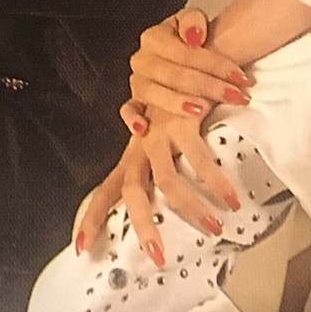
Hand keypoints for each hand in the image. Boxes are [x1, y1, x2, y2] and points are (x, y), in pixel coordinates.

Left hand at [72, 105, 238, 268]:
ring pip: (166, 181)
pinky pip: (200, 160)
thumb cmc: (182, 100)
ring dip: (191, 207)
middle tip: (157, 255)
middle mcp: (141, 144)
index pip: (107, 189)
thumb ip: (164, 166)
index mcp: (134, 153)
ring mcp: (160, 132)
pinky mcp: (183, 121)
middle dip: (142, 225)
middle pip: (131, 191)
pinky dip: (216, 181)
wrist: (194, 56)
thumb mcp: (165, 136)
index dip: (92, 217)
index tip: (80, 247)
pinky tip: (230, 196)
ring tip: (214, 225)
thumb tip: (171, 206)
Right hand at [127, 8, 252, 118]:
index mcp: (154, 37)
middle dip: (208, 86)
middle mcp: (142, 60)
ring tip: (203, 110)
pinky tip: (144, 128)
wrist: (180, 55)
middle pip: (173, 74)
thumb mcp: (192, 20)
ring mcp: (137, 83)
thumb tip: (194, 37)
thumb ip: (193, 21)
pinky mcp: (135, 102)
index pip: (184, 52)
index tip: (239, 76)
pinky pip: (128, 111)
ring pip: (153, 93)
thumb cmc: (189, 40)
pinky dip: (133, 119)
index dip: (215, 64)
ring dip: (178, 103)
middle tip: (234, 95)